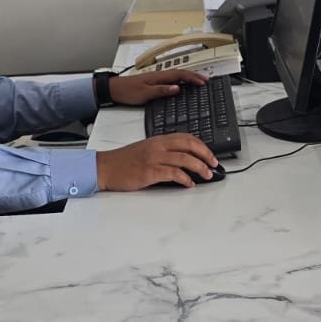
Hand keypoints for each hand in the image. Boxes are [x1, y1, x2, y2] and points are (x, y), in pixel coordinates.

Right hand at [96, 134, 218, 189]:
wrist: (106, 167)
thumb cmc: (124, 161)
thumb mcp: (146, 149)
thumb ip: (163, 150)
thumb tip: (183, 158)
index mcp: (158, 140)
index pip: (186, 137)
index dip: (202, 145)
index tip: (210, 154)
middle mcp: (158, 146)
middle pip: (189, 145)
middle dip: (206, 154)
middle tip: (214, 164)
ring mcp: (154, 158)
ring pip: (185, 159)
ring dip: (200, 168)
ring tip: (207, 175)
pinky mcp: (150, 172)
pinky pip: (174, 173)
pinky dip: (185, 179)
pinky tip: (190, 183)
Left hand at [108, 70, 209, 105]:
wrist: (114, 89)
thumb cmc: (127, 91)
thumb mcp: (145, 94)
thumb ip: (162, 90)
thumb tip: (177, 88)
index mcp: (159, 76)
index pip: (180, 75)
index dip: (193, 78)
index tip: (203, 82)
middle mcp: (159, 75)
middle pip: (180, 73)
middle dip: (194, 76)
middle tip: (205, 80)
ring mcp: (156, 78)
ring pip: (176, 75)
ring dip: (188, 77)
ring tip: (198, 81)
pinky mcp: (154, 82)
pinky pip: (171, 79)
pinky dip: (180, 80)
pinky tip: (182, 85)